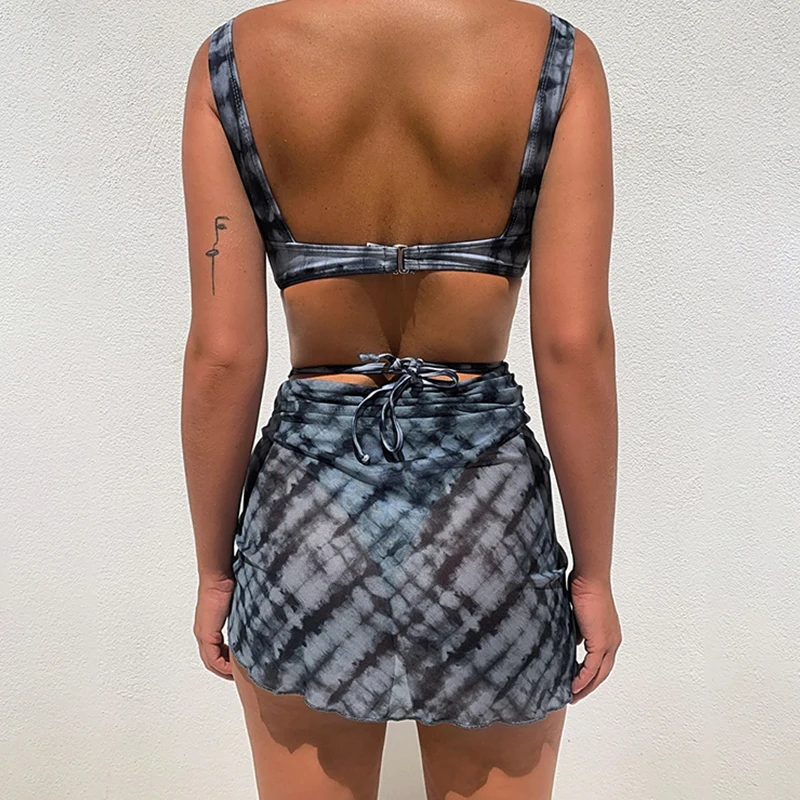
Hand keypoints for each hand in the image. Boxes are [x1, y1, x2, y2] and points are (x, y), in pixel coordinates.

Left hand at [194, 576, 235, 680]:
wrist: (218, 577)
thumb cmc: (228, 585)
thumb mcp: (236, 607)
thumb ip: (240, 618)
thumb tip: (252, 621)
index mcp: (208, 627)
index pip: (213, 651)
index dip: (224, 661)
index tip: (237, 665)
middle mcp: (203, 633)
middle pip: (210, 660)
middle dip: (223, 670)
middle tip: (236, 675)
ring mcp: (203, 634)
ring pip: (210, 661)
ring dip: (222, 670)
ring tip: (235, 675)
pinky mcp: (206, 634)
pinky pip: (212, 658)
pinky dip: (222, 667)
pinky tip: (232, 669)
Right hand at [569, 573, 620, 701]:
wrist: (590, 579)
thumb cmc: (584, 589)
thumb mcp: (580, 615)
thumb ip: (579, 630)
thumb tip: (574, 642)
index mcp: (609, 635)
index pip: (601, 661)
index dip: (591, 674)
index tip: (578, 682)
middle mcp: (612, 642)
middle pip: (603, 672)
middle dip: (589, 687)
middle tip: (575, 696)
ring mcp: (608, 643)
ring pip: (599, 673)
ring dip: (586, 687)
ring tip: (573, 696)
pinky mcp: (600, 642)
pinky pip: (591, 667)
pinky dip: (582, 679)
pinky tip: (573, 686)